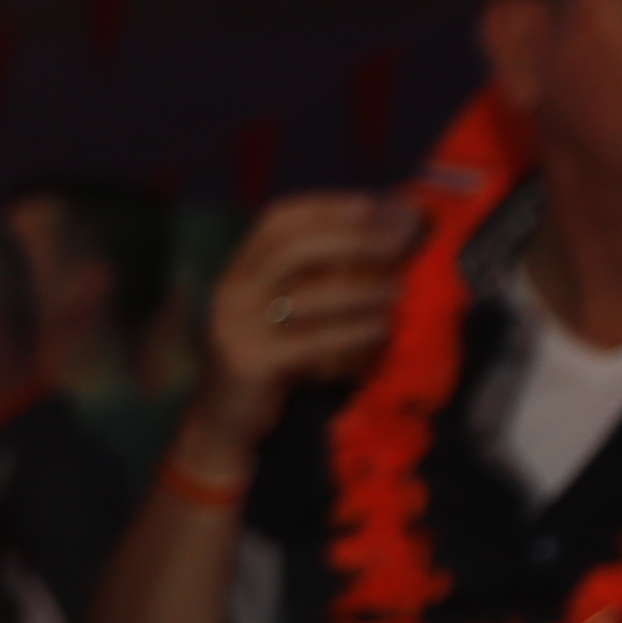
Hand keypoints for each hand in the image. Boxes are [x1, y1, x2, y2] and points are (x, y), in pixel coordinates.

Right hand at [192, 192, 426, 452]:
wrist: (225, 418)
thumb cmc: (269, 355)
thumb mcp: (283, 308)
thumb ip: (316, 275)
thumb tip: (387, 235)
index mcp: (240, 268)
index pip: (278, 219)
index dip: (327, 205)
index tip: (373, 204)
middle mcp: (232, 290)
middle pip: (292, 247)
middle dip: (350, 238)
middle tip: (396, 242)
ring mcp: (237, 327)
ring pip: (305, 295)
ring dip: (360, 288)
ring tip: (396, 290)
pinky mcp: (251, 363)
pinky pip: (311, 341)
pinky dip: (351, 332)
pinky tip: (380, 330)